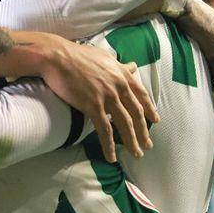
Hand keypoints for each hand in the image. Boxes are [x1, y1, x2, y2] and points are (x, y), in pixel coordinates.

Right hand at [38, 37, 159, 162]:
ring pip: (124, 124)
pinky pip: (105, 130)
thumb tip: (132, 66)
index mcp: (122, 74)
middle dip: (143, 131)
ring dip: (132, 142)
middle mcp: (118, 86)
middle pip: (136, 113)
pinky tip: (112, 157)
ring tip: (136, 154)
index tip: (155, 120)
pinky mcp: (93, 106)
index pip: (141, 95)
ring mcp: (107, 97)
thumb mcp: (104, 57)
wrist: (58, 57)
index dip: (149, 109)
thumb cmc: (78, 56)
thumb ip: (120, 65)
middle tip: (148, 145)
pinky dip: (109, 145)